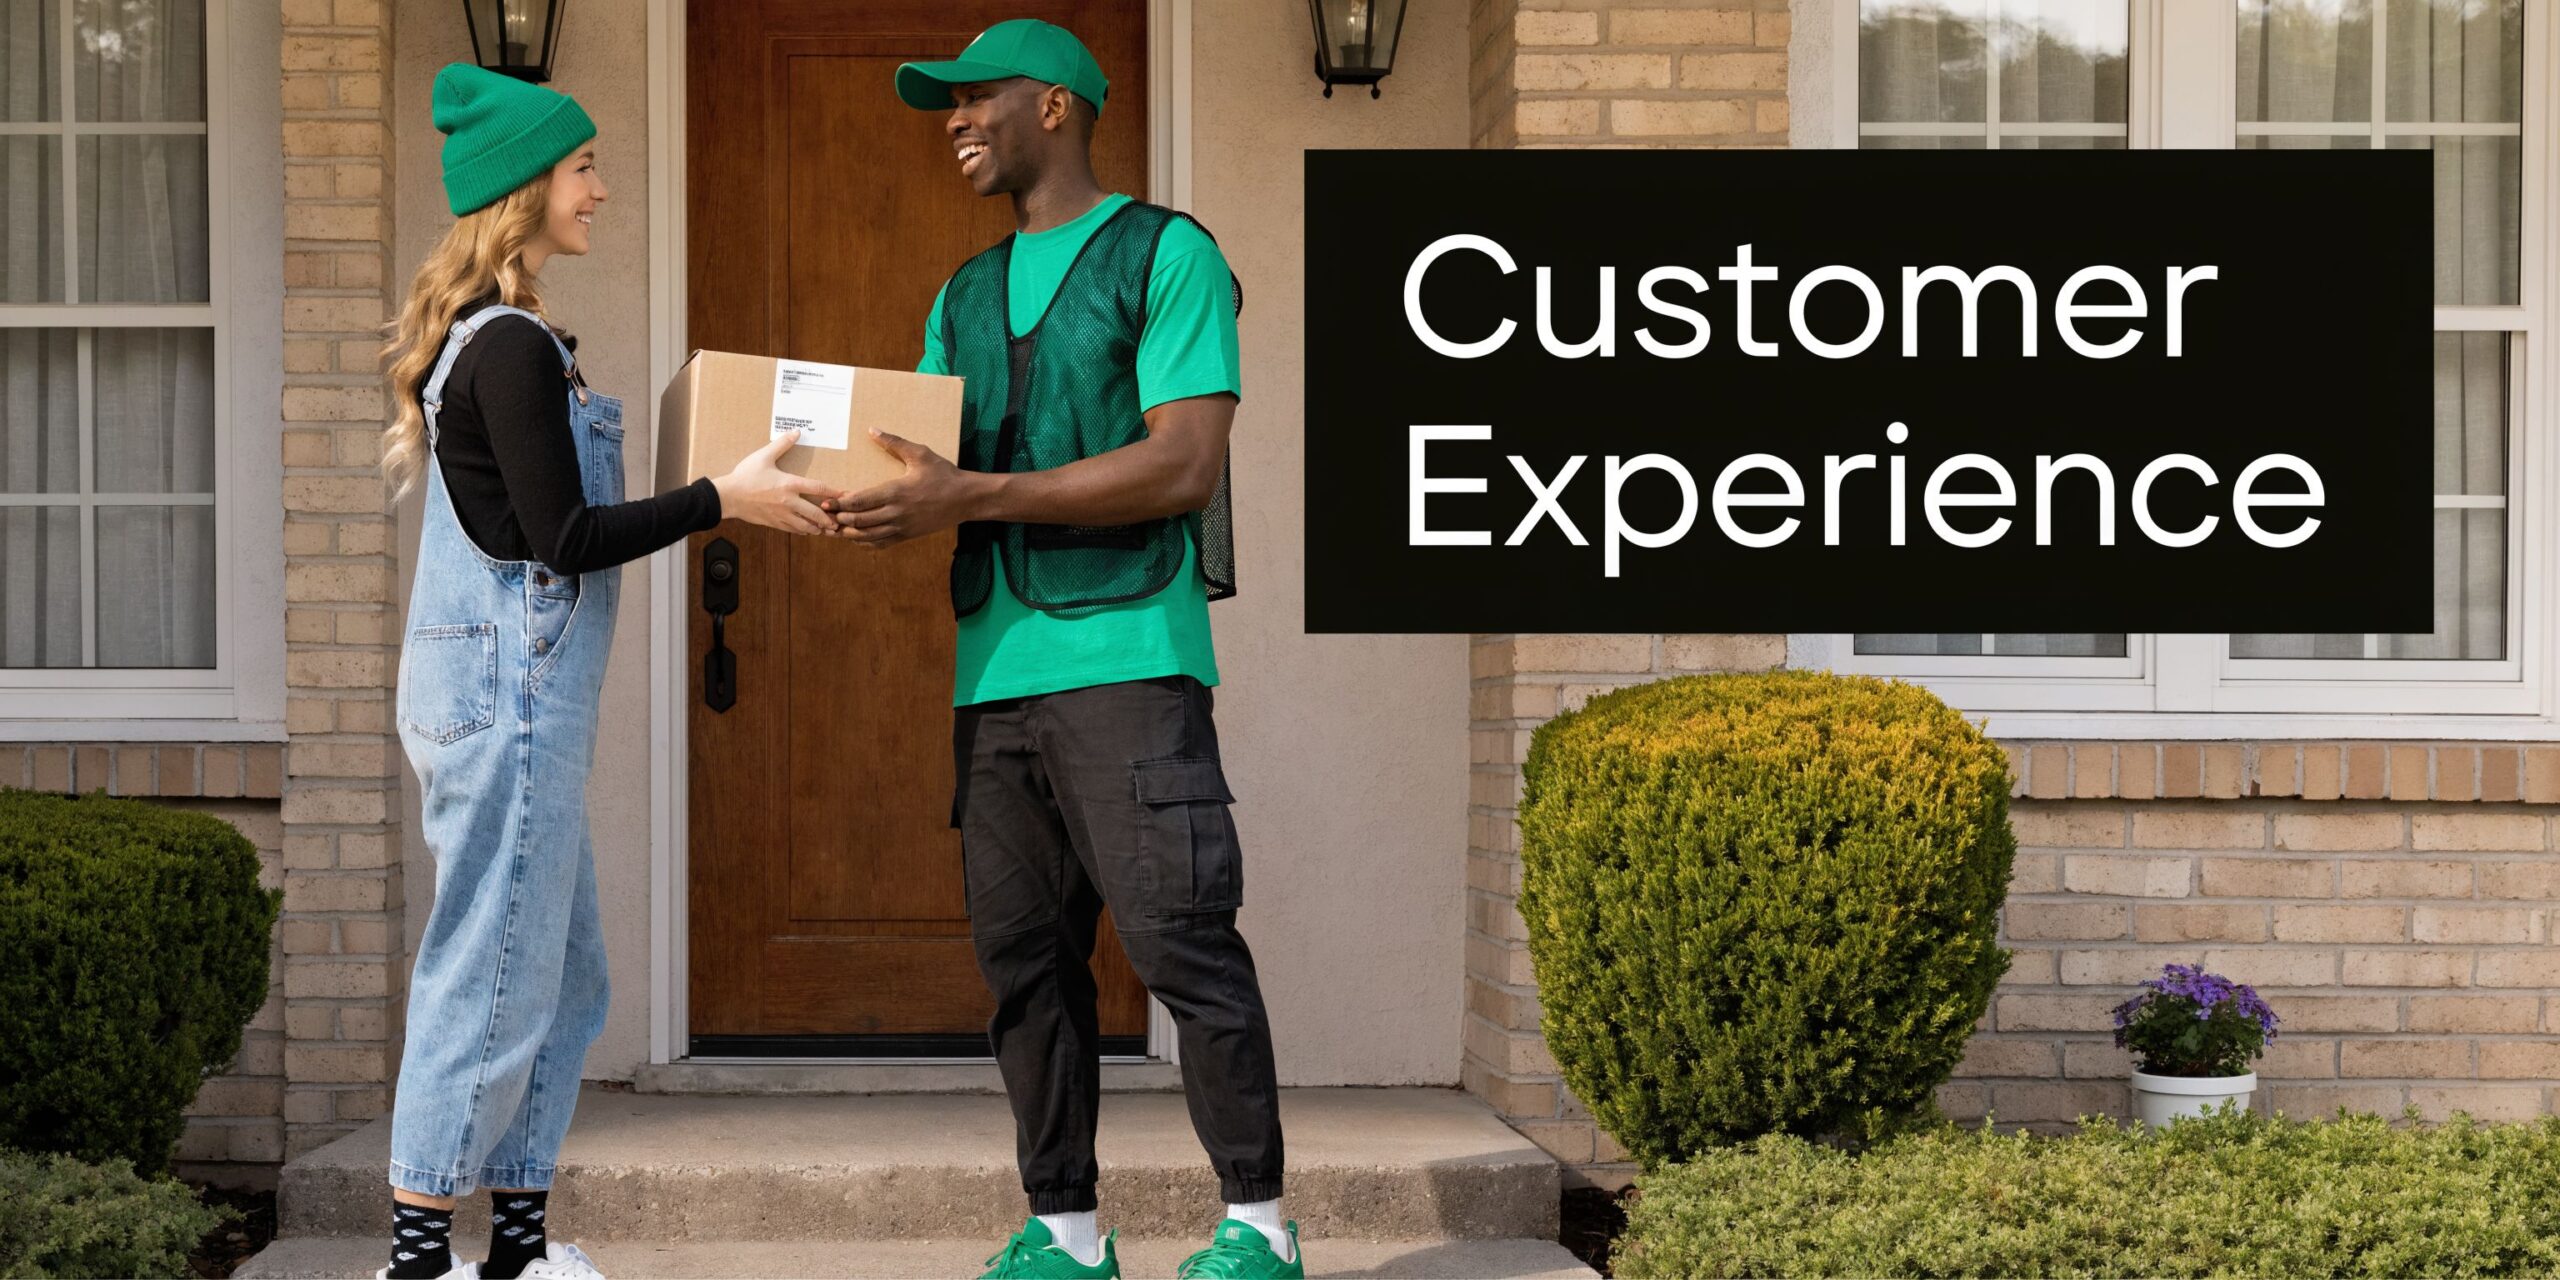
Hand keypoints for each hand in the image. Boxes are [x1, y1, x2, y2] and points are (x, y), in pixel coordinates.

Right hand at [711, 429, 837, 535]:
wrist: (728, 497)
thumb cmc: (745, 476)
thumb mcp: (764, 456)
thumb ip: (782, 444)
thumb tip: (796, 431)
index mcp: (789, 484)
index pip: (818, 488)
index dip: (834, 492)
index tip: (846, 495)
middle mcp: (789, 502)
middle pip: (816, 513)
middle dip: (829, 519)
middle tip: (839, 522)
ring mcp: (782, 515)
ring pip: (806, 526)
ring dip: (818, 528)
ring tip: (827, 529)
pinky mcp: (774, 523)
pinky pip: (793, 530)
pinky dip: (803, 531)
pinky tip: (808, 531)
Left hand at [823, 429, 985, 546]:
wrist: (967, 499)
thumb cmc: (944, 474)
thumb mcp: (920, 454)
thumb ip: (895, 443)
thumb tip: (872, 430)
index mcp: (896, 491)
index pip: (860, 501)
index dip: (840, 504)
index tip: (827, 502)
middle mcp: (897, 512)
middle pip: (859, 521)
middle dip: (839, 519)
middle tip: (825, 515)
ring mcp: (902, 527)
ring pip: (868, 536)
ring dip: (848, 534)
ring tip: (834, 529)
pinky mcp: (908, 535)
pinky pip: (881, 543)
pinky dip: (865, 542)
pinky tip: (856, 538)